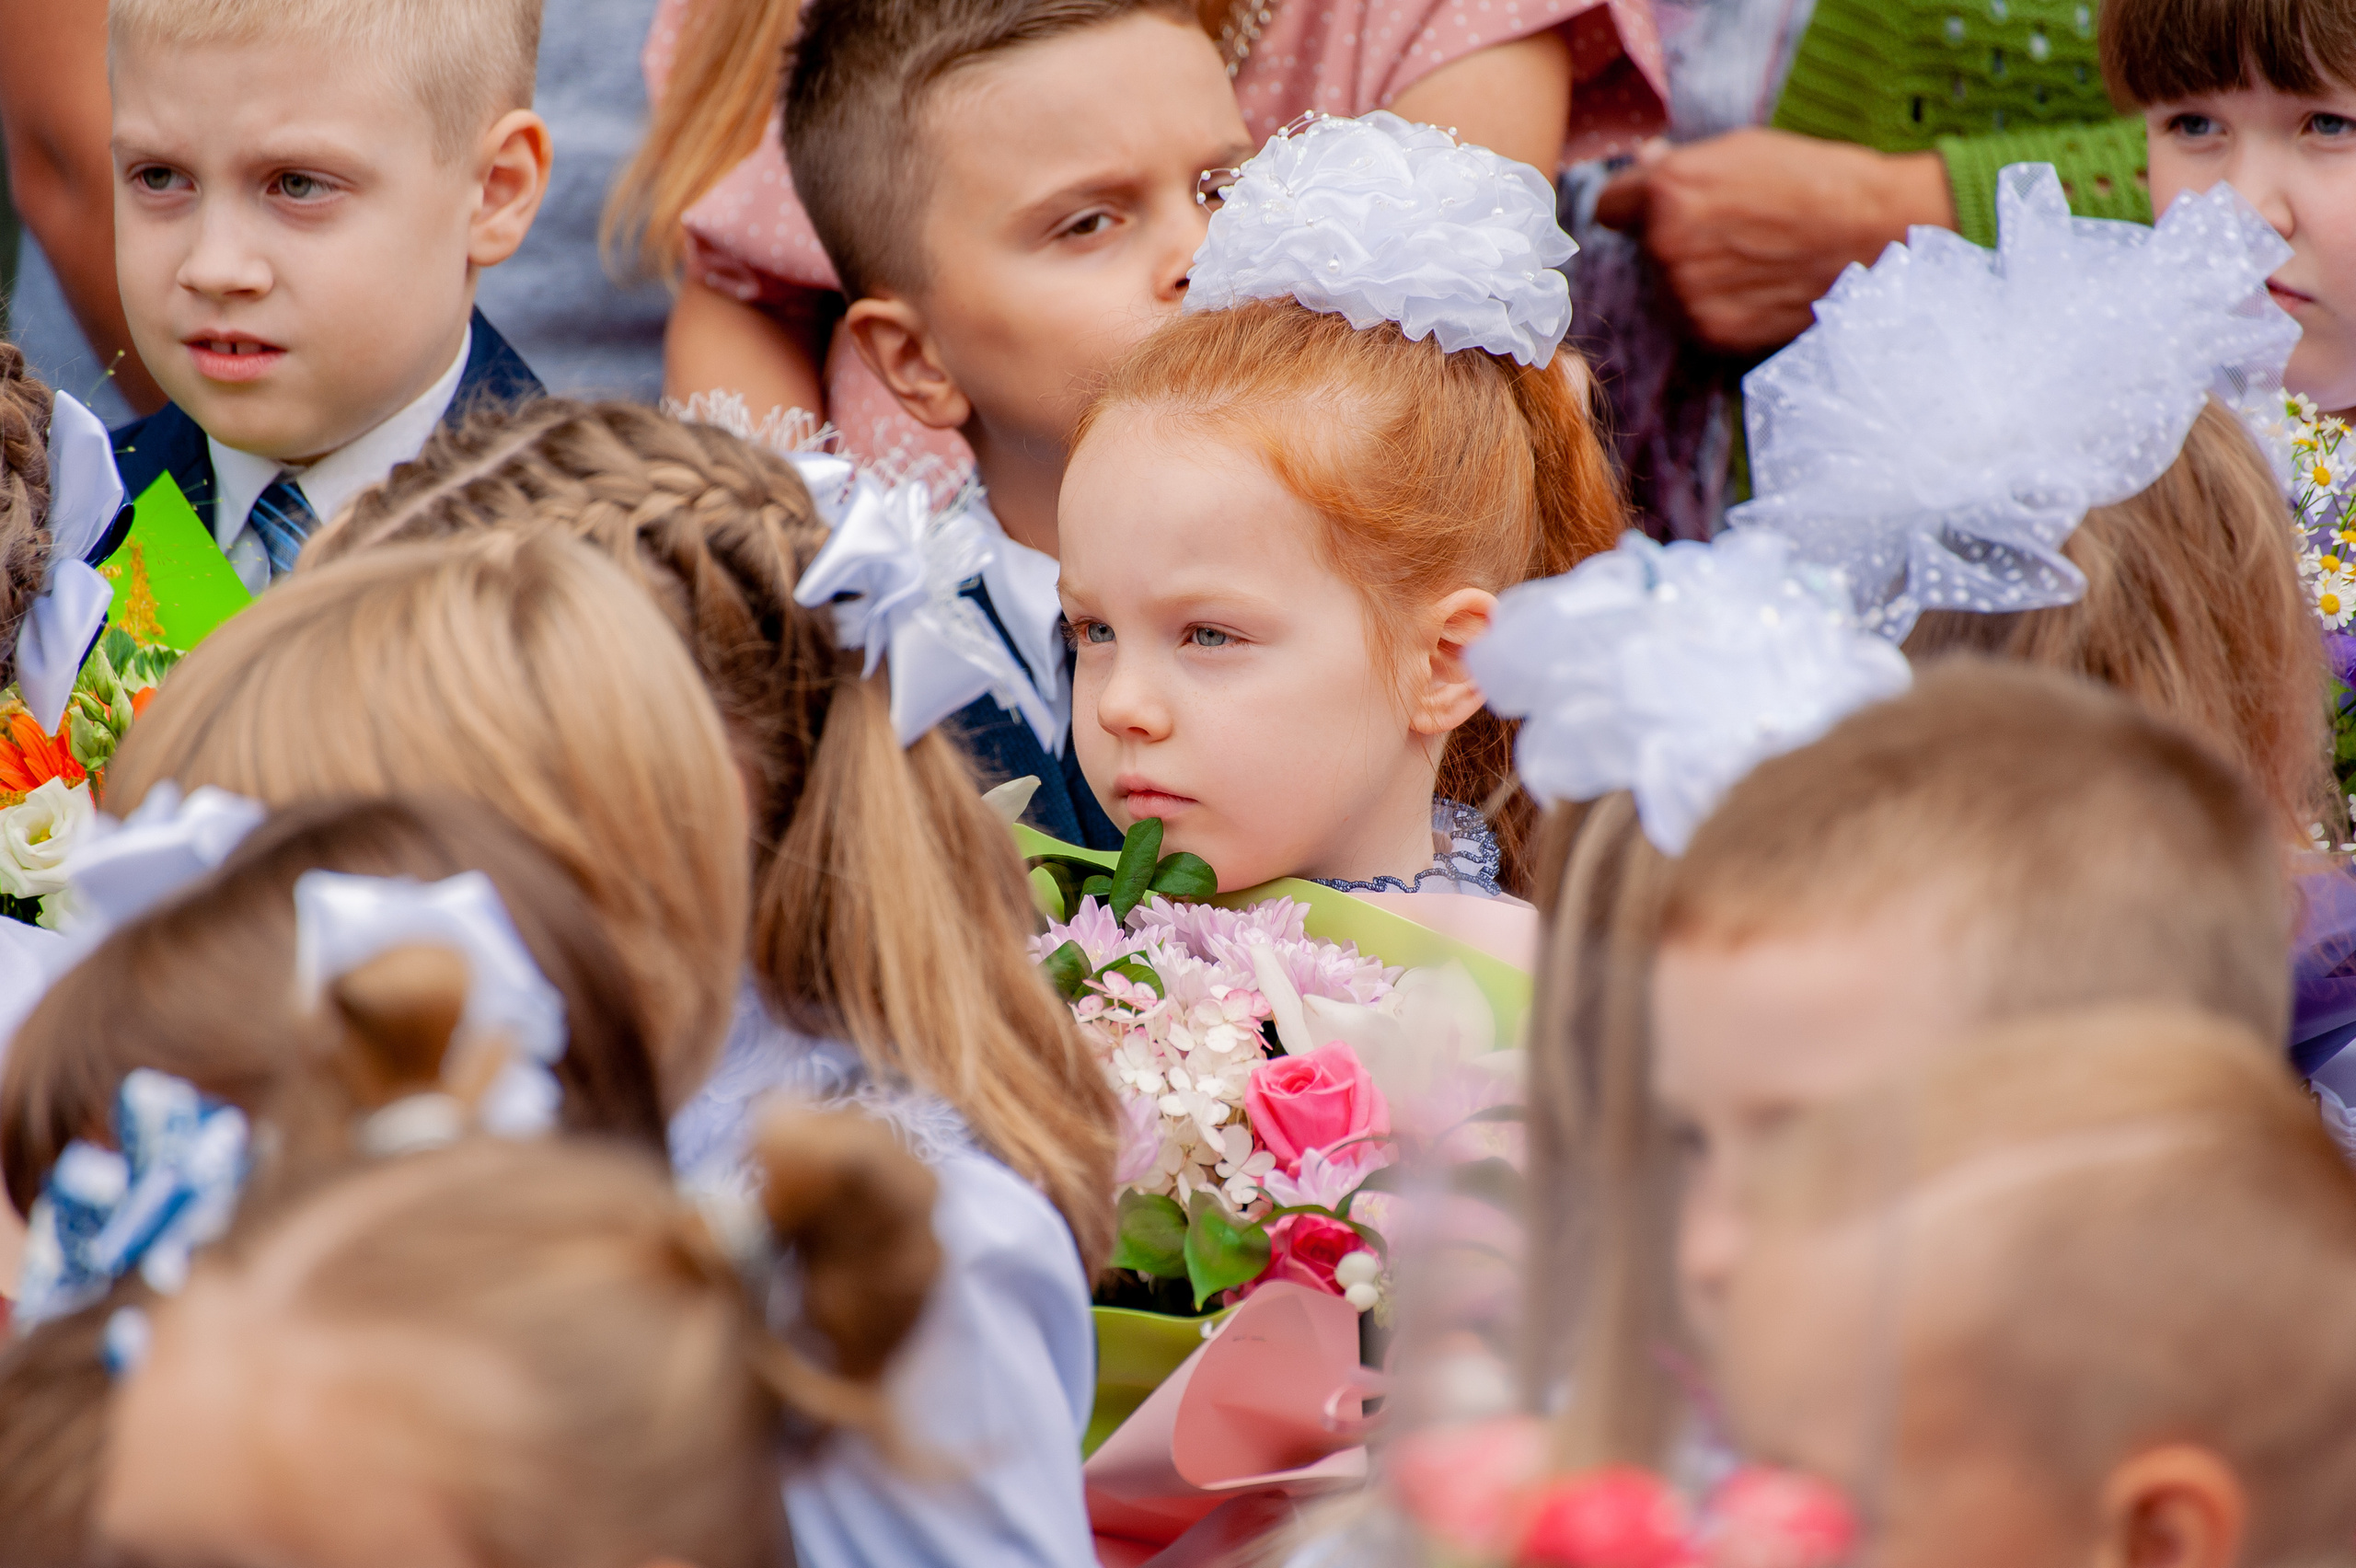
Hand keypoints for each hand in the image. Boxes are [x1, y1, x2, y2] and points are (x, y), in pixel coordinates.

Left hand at [1594, 128, 1957, 352]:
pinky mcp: (1710, 333)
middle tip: (1730, 230)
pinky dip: (1717, 307)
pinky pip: (1693, 318)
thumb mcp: (1741, 150)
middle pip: (1642, 249)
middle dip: (1672, 239)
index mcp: (1667, 192)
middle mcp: (1665, 246)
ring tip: (1751, 259)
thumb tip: (1643, 165)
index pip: (1609, 207)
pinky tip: (1757, 288)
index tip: (1658, 207)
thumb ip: (1680, 166)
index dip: (1636, 205)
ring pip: (1666, 288)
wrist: (1874, 233)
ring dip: (1693, 277)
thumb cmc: (1813, 180)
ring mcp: (1686, 295)